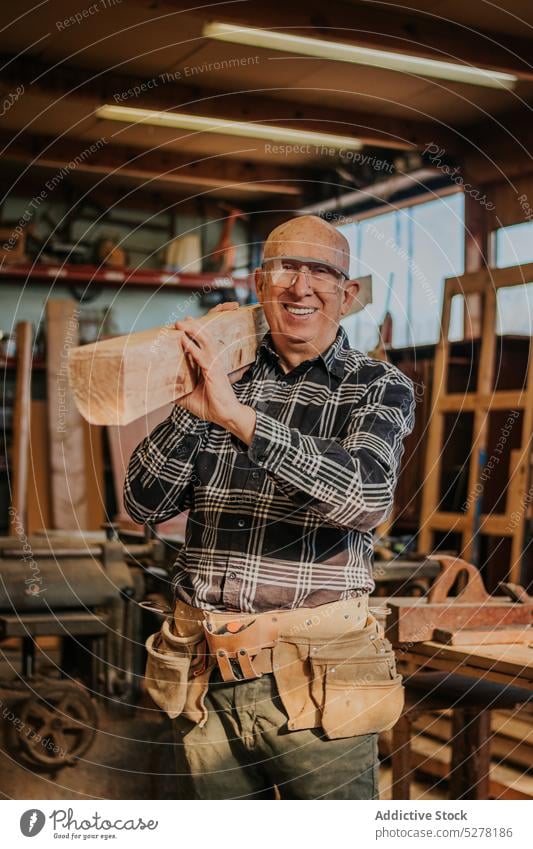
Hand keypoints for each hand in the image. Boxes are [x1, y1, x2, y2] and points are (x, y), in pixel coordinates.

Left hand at [174, 302, 255, 442]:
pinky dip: (192, 347)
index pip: (202, 344)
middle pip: (204, 338)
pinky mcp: (214, 372)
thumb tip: (162, 393)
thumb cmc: (211, 406)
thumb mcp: (189, 398)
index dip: (194, 332)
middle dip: (192, 327)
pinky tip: (183, 340)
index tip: (182, 323)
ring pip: (205, 342)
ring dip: (192, 331)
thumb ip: (177, 392)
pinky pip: (202, 357)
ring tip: (181, 323)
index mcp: (209, 364)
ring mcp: (214, 365)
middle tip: (179, 321)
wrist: (227, 416)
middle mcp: (212, 361)